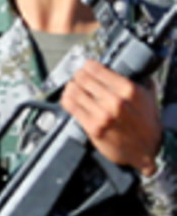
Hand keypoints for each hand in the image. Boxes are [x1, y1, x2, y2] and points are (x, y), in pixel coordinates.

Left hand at [61, 60, 162, 175]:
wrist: (148, 151)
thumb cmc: (147, 123)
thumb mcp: (148, 95)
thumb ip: (137, 78)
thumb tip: (122, 65)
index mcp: (128, 89)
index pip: (95, 68)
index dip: (88, 66)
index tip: (87, 68)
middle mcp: (114, 101)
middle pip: (82, 77)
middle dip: (79, 76)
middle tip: (80, 78)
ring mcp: (102, 115)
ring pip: (73, 90)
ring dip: (72, 87)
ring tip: (74, 88)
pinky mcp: (93, 127)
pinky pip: (71, 106)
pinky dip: (67, 99)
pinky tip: (70, 98)